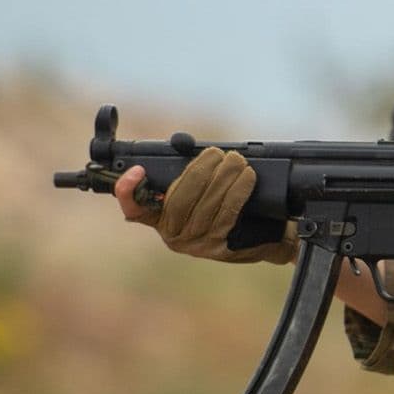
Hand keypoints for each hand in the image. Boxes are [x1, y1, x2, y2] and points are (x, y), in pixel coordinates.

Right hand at [114, 147, 295, 263]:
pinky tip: (247, 177)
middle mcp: (174, 235)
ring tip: (237, 160)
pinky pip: (227, 214)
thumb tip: (185, 145)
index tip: (137, 170)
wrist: (265, 235)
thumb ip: (191, 172)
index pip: (135, 210)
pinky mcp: (220, 247)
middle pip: (178, 200)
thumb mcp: (204, 189)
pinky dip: (238, 191)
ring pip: (205, 205)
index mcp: (161, 219)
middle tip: (217, 153)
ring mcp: (196, 244)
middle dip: (199, 171)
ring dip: (224, 177)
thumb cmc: (229, 204)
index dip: (128, 192)